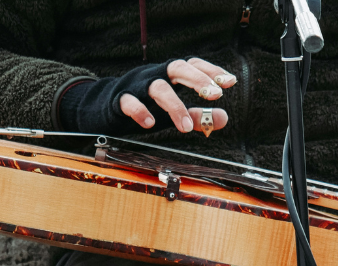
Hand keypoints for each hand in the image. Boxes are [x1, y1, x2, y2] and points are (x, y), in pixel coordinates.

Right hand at [56, 58, 236, 135]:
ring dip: (175, 106)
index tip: (230, 82)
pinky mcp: (120, 99)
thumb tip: (223, 118)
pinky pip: (129, 101)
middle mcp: (155, 74)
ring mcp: (137, 85)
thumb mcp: (175, 111)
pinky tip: (150, 124)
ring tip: (186, 128)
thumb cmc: (147, 106)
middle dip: (198, 79)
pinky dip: (140, 111)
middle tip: (215, 95)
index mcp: (170, 74)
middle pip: (177, 67)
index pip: (193, 64)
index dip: (212, 71)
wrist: (107, 107)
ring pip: (158, 87)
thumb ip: (199, 115)